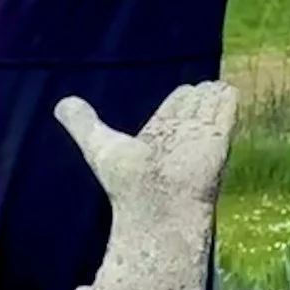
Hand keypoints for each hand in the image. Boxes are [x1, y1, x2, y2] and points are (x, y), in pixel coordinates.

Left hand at [56, 81, 238, 224]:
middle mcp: (179, 138)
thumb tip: (61, 103)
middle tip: (202, 87)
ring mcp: (199, 138)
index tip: (183, 91)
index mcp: (156, 139)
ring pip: (207, 110)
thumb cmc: (127, 183)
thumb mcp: (97, 145)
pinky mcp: (217, 138)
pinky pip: (224, 112)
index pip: (170, 113)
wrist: (157, 205)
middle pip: (190, 111)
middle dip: (196, 99)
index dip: (176, 102)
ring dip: (211, 97)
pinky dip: (226, 100)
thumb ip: (82, 123)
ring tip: (217, 85)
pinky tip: (228, 89)